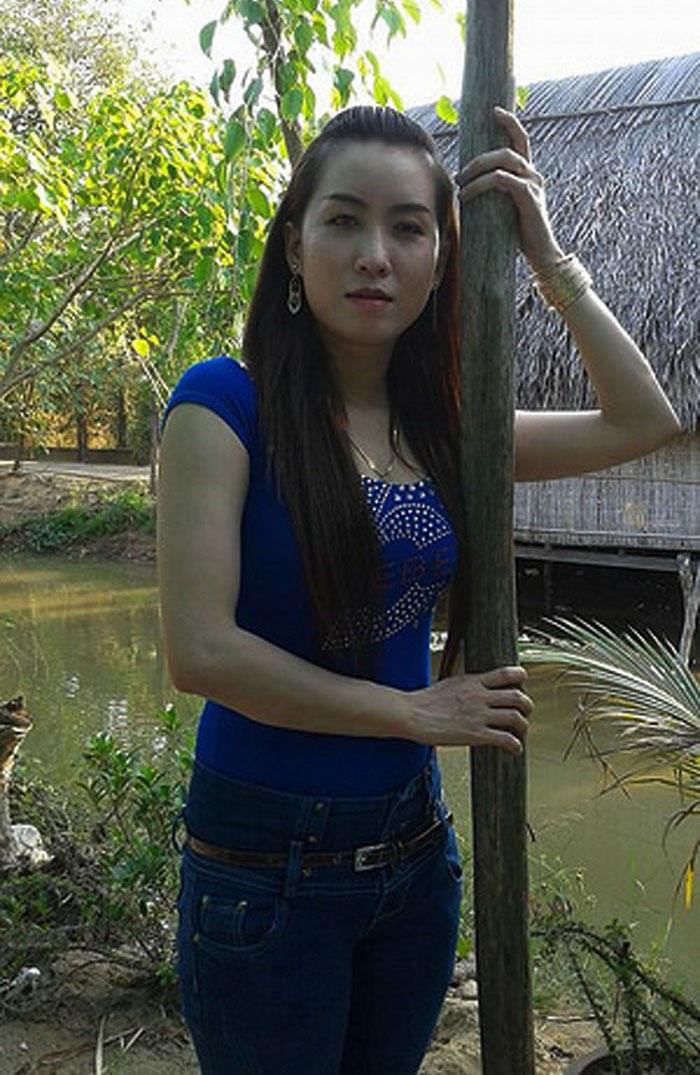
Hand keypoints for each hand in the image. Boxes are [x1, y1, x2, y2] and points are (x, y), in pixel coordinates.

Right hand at [406, 665, 532, 751]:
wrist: (412, 714)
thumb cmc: (425, 701)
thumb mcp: (451, 683)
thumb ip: (469, 685)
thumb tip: (479, 688)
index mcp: (473, 681)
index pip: (506, 673)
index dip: (520, 676)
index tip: (523, 682)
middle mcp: (480, 696)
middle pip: (517, 696)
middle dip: (527, 705)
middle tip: (526, 712)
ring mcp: (479, 715)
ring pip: (515, 717)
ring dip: (524, 726)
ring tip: (522, 731)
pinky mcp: (475, 734)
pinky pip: (505, 739)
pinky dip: (515, 745)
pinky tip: (514, 749)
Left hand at [453, 106, 562, 272]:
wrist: (542, 255)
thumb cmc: (520, 235)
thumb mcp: (504, 209)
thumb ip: (494, 194)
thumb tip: (466, 188)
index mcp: (529, 175)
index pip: (521, 140)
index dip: (510, 122)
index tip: (495, 111)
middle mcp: (533, 175)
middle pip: (509, 147)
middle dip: (480, 156)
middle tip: (461, 173)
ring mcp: (533, 185)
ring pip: (504, 160)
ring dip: (478, 169)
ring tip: (461, 183)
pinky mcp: (528, 198)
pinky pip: (502, 181)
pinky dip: (481, 185)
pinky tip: (467, 196)